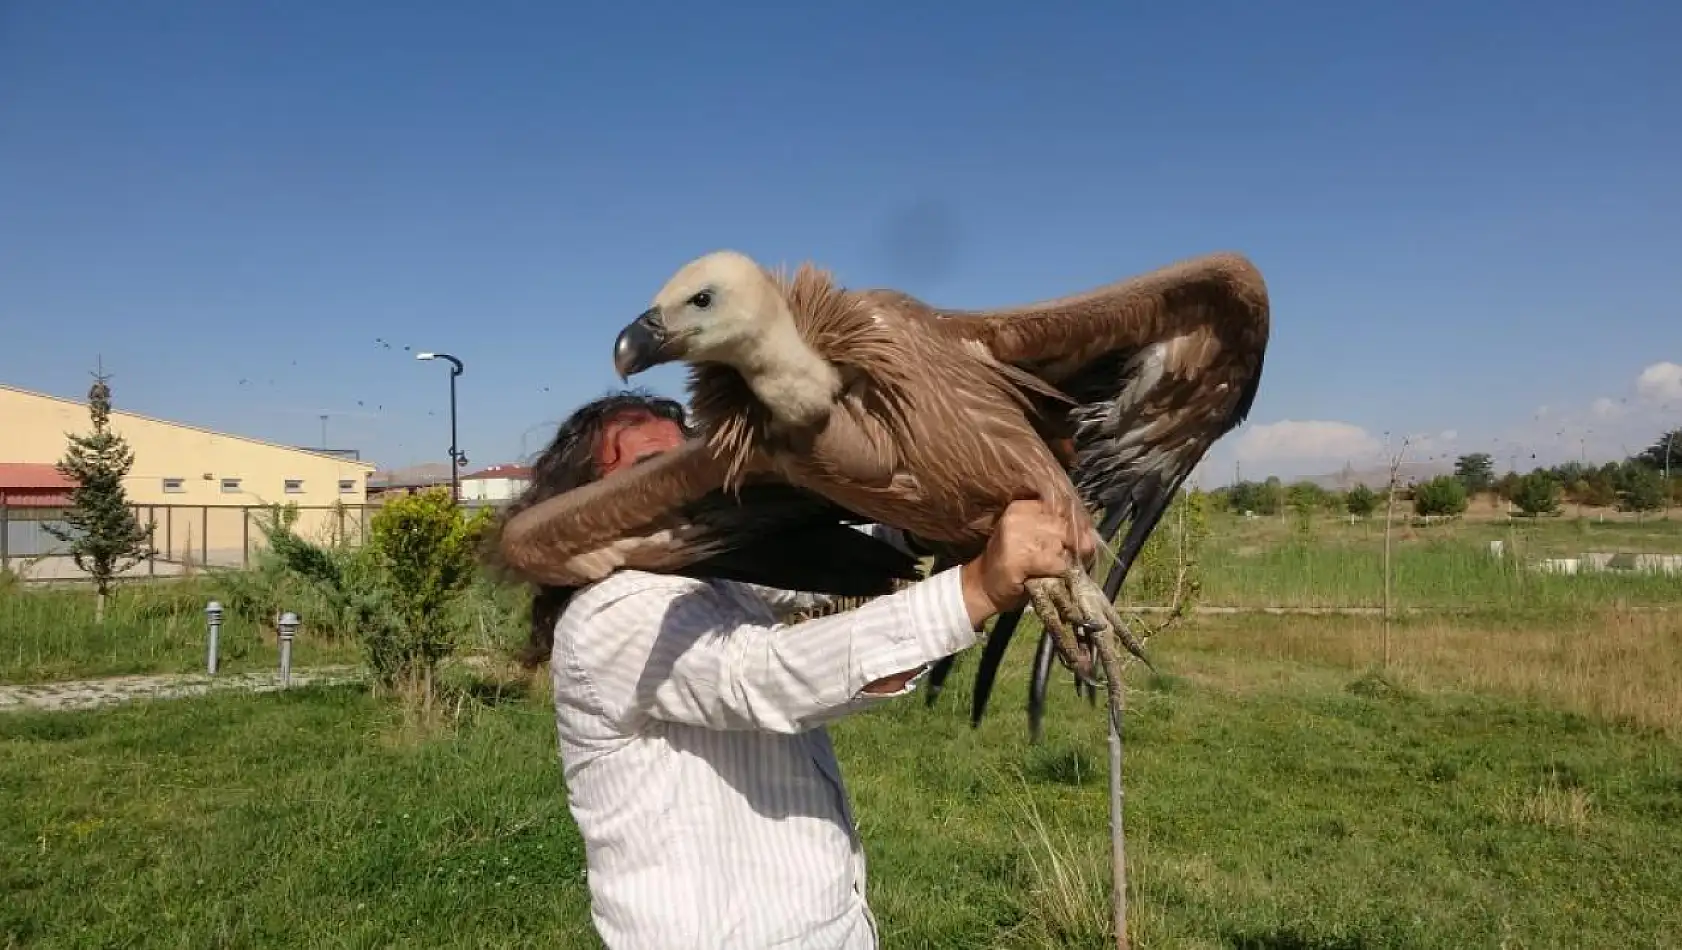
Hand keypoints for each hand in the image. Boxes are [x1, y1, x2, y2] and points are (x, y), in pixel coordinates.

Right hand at [958, 500, 1089, 625]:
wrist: (982, 587)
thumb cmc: (1013, 564)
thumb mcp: (1034, 539)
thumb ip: (1060, 533)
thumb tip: (1092, 537)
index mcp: (1021, 507)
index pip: (1062, 507)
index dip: (1077, 525)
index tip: (1081, 540)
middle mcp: (1017, 517)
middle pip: (1063, 525)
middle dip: (1074, 544)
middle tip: (1073, 559)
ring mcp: (1015, 537)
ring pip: (1060, 544)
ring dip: (1066, 559)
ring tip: (1056, 569)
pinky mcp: (1018, 559)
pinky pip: (1054, 562)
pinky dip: (1060, 571)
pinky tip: (1053, 576)